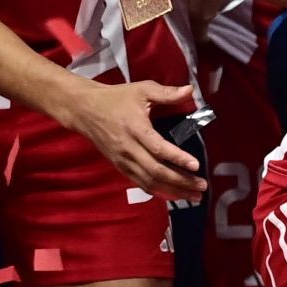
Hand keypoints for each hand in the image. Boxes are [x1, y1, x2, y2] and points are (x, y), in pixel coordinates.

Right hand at [64, 81, 207, 200]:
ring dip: (173, 191)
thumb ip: (167, 93)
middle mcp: (128, 148)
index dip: (177, 158)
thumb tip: (190, 90)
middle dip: (181, 181)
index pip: (158, 147)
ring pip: (149, 181)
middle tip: (202, 186)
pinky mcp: (119, 166)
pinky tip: (175, 195)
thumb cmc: (116, 98)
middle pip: (156, 170)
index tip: (195, 165)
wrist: (84, 110)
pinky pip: (140, 183)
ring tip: (195, 196)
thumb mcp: (141, 90)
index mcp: (135, 128)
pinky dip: (158, 191)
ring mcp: (123, 160)